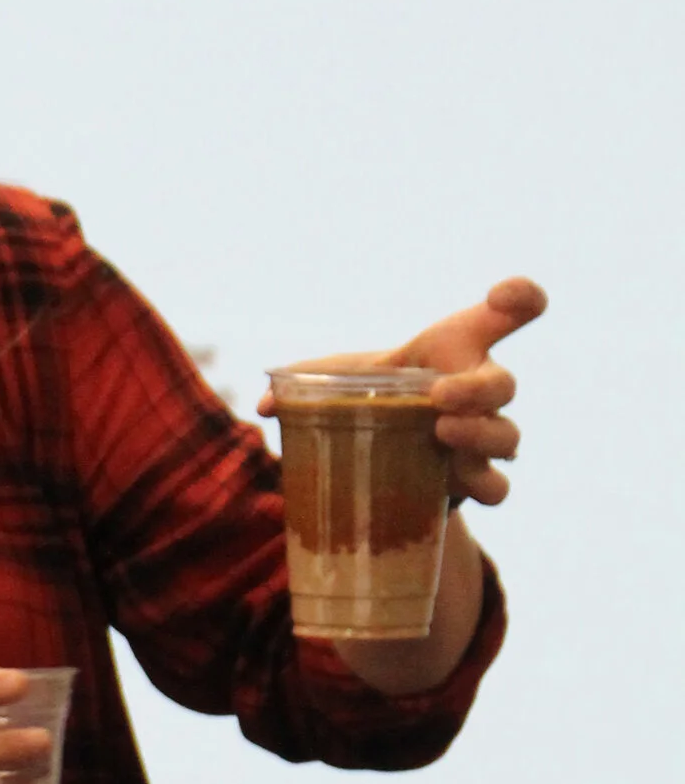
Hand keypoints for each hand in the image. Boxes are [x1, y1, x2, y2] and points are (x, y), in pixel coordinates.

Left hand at [257, 277, 544, 509]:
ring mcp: (483, 438)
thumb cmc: (366, 400)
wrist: (376, 458)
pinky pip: (498, 488)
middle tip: (439, 395)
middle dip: (478, 388)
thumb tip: (264, 404)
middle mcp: (480, 391)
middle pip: (504, 384)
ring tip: (440, 434)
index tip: (505, 295)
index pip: (510, 312)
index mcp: (457, 350)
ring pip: (507, 437)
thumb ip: (304, 384)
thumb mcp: (337, 384)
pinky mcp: (474, 482)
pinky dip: (481, 485)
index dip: (521, 297)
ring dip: (479, 436)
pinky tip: (451, 482)